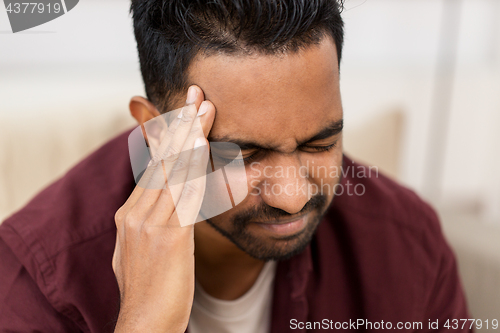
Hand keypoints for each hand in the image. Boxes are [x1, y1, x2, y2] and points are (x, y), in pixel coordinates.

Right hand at [112, 86, 214, 331]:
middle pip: (161, 160)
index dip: (168, 138)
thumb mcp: (138, 251)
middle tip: (196, 94)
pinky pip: (183, 192)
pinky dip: (192, 164)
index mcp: (130, 214)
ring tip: (204, 107)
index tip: (182, 114)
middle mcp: (135, 212)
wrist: (145, 324)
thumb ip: (147, 225)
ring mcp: (149, 222)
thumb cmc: (149, 291)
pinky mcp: (168, 235)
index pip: (152, 167)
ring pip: (172, 169)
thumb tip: (155, 210)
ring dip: (190, 135)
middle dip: (180, 125)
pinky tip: (202, 143)